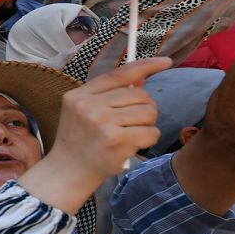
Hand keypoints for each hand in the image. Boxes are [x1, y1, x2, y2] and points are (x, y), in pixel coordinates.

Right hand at [20, 57, 172, 211]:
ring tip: (131, 135)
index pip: (118, 75)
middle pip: (140, 95)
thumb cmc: (80, 141)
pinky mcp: (116, 140)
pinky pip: (150, 132)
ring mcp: (101, 122)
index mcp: (79, 95)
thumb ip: (107, 95)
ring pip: (148, 112)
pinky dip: (148, 140)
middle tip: (133, 122)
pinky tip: (133, 146)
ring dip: (147, 125)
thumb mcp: (82, 112)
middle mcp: (88, 105)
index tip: (166, 62)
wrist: (68, 171)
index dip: (146, 66)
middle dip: (145, 108)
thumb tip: (141, 80)